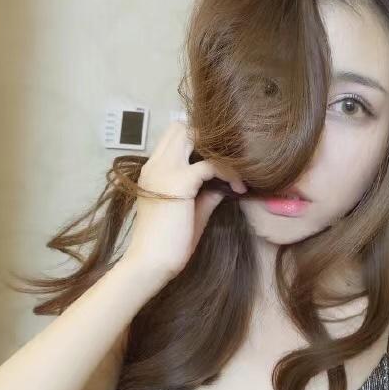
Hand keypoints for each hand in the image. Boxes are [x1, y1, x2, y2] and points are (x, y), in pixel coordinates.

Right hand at [120, 120, 246, 279]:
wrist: (150, 262)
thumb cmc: (168, 243)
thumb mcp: (191, 213)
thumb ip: (206, 195)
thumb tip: (224, 185)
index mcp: (153, 170)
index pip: (174, 136)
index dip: (198, 141)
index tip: (219, 161)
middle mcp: (156, 164)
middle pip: (181, 127)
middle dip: (208, 138)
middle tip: (229, 160)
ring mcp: (166, 170)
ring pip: (194, 135)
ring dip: (218, 150)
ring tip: (235, 171)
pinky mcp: (180, 181)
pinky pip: (211, 165)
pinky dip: (229, 173)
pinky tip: (238, 189)